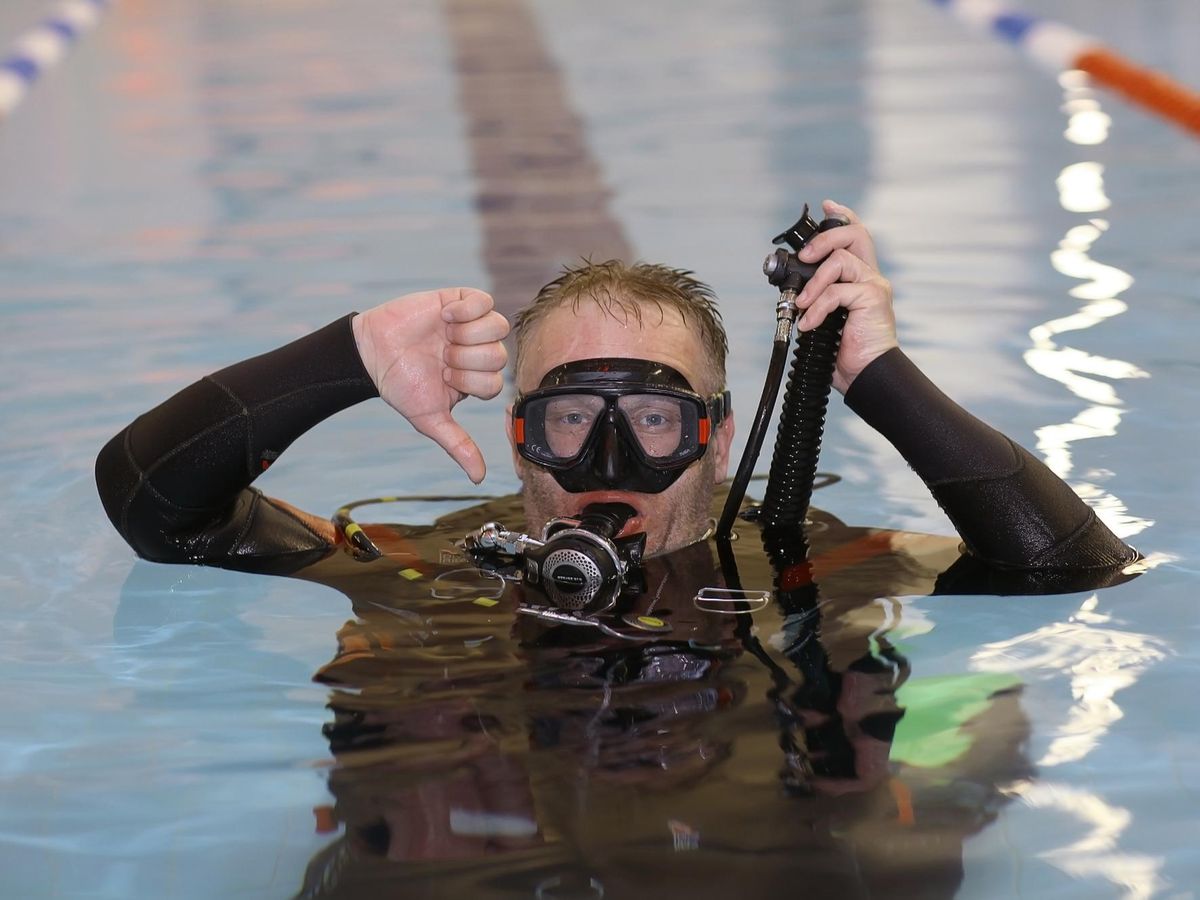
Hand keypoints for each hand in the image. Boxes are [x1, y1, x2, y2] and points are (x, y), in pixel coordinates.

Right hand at [353, 288, 509, 482]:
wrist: (372, 352)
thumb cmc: (401, 386)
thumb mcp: (430, 419)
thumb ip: (458, 445)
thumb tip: (478, 478)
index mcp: (476, 379)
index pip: (496, 382)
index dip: (469, 381)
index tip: (444, 377)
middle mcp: (478, 352)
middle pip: (499, 355)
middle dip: (466, 360)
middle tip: (441, 357)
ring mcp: (471, 325)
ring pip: (497, 327)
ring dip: (468, 336)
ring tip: (444, 336)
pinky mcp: (460, 301)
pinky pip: (483, 300)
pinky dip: (467, 310)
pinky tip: (444, 317)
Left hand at [794, 200, 898, 392]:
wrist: (866, 375)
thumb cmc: (845, 352)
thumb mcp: (825, 318)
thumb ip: (817, 297)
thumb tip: (791, 289)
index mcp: (860, 278)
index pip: (857, 236)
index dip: (843, 216)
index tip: (827, 205)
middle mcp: (870, 277)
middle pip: (855, 233)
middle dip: (824, 237)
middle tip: (804, 257)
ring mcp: (874, 286)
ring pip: (840, 260)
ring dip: (813, 282)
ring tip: (801, 305)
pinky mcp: (872, 298)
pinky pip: (837, 291)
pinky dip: (817, 307)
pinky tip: (809, 323)